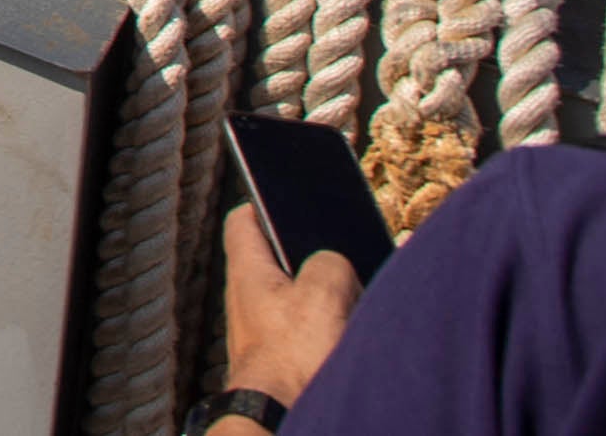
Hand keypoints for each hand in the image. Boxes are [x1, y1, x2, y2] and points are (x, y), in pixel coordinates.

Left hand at [220, 206, 358, 406]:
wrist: (285, 419)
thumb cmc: (295, 358)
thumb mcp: (324, 291)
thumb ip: (331, 262)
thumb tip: (334, 266)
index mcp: (247, 272)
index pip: (243, 221)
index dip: (265, 201)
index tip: (287, 192)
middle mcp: (248, 301)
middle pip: (278, 260)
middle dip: (311, 252)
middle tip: (343, 245)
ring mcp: (263, 333)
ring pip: (298, 299)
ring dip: (327, 293)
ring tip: (362, 288)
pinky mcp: (283, 361)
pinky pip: (308, 331)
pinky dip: (329, 324)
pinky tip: (357, 327)